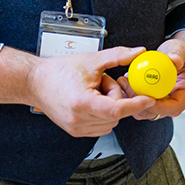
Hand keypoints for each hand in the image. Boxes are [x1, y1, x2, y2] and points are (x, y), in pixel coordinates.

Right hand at [26, 46, 154, 136]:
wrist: (35, 82)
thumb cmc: (59, 71)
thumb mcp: (92, 60)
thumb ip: (118, 56)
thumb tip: (138, 53)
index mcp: (82, 103)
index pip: (117, 110)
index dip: (135, 105)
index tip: (148, 99)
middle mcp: (78, 120)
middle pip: (116, 114)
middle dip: (116, 97)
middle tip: (102, 81)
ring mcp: (76, 128)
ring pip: (110, 122)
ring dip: (109, 106)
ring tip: (93, 90)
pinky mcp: (76, 131)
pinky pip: (101, 126)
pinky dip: (103, 113)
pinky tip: (91, 99)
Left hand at [119, 31, 184, 120]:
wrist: (180, 54)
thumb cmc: (184, 52)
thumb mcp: (182, 50)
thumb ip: (178, 55)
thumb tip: (174, 60)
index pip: (174, 107)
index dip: (158, 107)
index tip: (143, 96)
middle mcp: (176, 101)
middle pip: (157, 112)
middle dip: (139, 104)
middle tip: (126, 86)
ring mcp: (165, 101)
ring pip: (146, 109)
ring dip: (132, 99)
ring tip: (122, 82)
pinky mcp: (155, 98)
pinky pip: (142, 100)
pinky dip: (132, 93)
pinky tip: (124, 80)